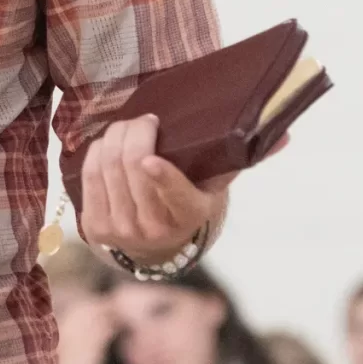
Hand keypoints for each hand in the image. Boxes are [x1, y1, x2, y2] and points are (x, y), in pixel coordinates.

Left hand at [77, 115, 233, 265]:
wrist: (156, 243)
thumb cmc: (188, 202)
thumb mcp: (213, 187)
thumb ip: (231, 161)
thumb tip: (273, 136)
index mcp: (188, 215)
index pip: (176, 196)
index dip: (162, 177)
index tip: (151, 158)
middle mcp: (153, 229)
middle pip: (133, 166)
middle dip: (135, 131)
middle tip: (145, 120)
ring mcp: (121, 230)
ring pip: (108, 166)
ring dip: (115, 136)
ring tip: (127, 128)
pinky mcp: (95, 228)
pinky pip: (89, 176)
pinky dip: (96, 151)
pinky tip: (108, 144)